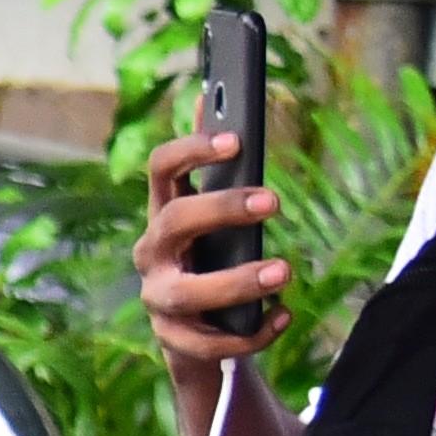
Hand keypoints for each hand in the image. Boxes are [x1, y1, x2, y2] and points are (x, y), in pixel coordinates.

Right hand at [134, 125, 293, 368]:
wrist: (195, 332)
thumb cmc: (210, 260)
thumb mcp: (211, 213)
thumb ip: (208, 163)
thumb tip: (209, 94)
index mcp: (163, 213)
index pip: (161, 169)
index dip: (193, 150)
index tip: (237, 140)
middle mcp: (151, 253)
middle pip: (174, 221)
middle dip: (222, 208)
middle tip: (273, 201)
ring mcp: (158, 298)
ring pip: (187, 291)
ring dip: (236, 281)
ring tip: (284, 271)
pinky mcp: (175, 340)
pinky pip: (209, 341)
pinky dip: (252, 330)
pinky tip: (285, 315)